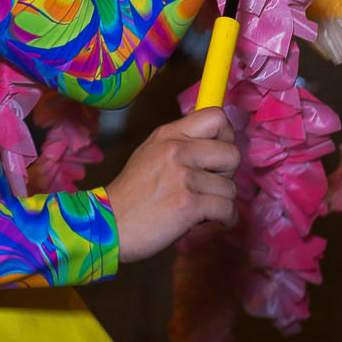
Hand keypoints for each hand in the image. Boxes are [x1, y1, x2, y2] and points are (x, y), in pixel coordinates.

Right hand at [104, 107, 240, 262]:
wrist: (108, 225)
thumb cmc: (132, 194)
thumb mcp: (150, 153)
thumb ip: (179, 142)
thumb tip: (216, 139)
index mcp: (168, 134)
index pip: (217, 117)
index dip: (227, 137)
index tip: (219, 155)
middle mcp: (176, 150)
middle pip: (232, 153)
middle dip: (227, 174)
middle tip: (211, 185)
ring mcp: (183, 177)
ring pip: (231, 187)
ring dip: (222, 202)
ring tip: (203, 207)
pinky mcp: (188, 205)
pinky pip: (227, 209)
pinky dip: (226, 219)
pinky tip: (215, 221)